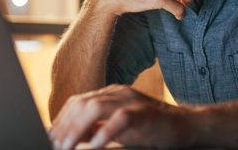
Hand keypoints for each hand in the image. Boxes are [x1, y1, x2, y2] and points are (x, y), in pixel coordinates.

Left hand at [49, 85, 196, 149]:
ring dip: (78, 129)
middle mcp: (118, 93)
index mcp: (110, 94)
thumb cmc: (151, 129)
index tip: (51, 139)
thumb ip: (96, 129)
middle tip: (56, 146)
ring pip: (96, 107)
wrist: (186, 126)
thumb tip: (71, 137)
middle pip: (82, 103)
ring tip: (68, 147)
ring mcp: (132, 100)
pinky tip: (96, 146)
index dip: (61, 121)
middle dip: (65, 126)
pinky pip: (121, 118)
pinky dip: (106, 132)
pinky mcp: (145, 113)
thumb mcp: (118, 128)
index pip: (77, 102)